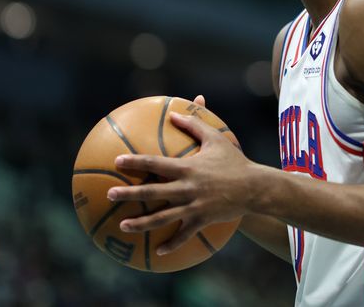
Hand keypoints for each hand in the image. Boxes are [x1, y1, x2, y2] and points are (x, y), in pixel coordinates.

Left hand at [106, 95, 253, 254]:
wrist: (255, 187)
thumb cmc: (235, 160)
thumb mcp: (216, 138)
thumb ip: (194, 124)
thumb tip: (174, 112)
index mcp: (188, 168)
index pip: (156, 163)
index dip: (136, 161)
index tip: (117, 161)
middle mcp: (187, 188)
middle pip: (152, 192)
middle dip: (129, 194)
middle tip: (109, 194)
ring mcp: (194, 206)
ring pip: (162, 218)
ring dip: (141, 223)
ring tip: (123, 226)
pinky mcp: (202, 220)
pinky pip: (184, 235)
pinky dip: (172, 244)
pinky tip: (159, 251)